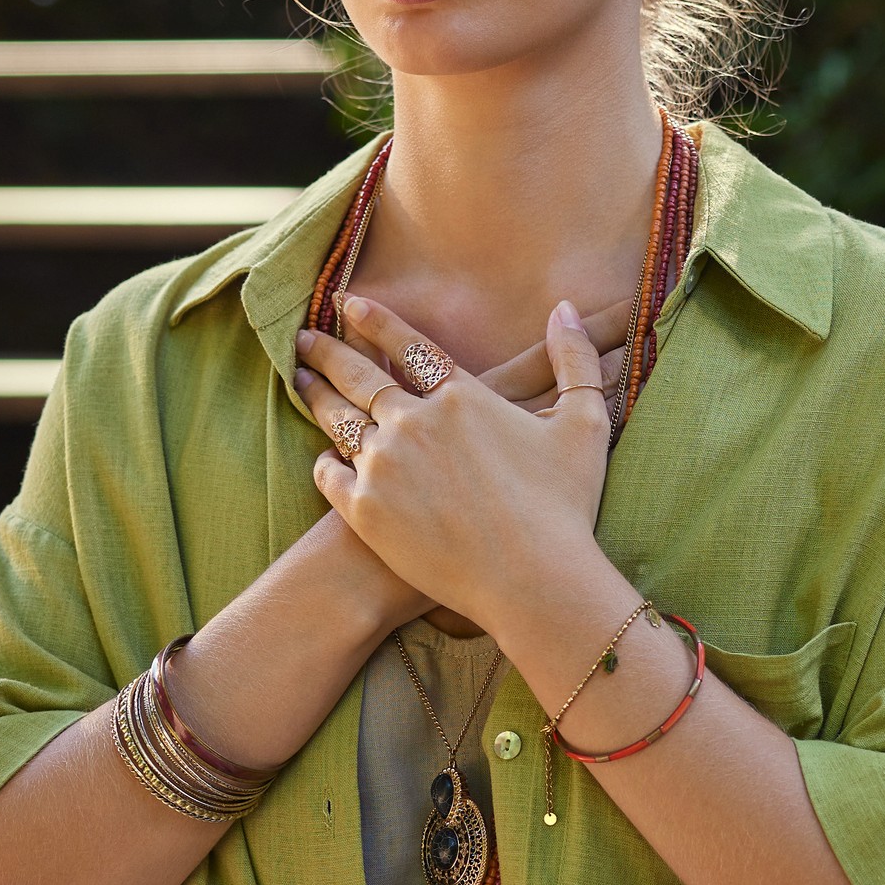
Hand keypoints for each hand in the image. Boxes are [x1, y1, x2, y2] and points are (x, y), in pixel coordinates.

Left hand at [297, 295, 614, 635]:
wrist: (533, 580)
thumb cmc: (564, 506)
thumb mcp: (584, 423)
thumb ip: (574, 360)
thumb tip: (564, 308)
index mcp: (461, 396)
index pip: (407, 346)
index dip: (375, 321)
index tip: (349, 304)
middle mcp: (414, 422)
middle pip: (359, 376)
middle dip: (327, 351)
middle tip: (303, 339)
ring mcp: (384, 466)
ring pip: (338, 420)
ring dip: (317, 395)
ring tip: (300, 381)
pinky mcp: (365, 510)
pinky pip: (331, 475)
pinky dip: (326, 462)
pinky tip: (324, 457)